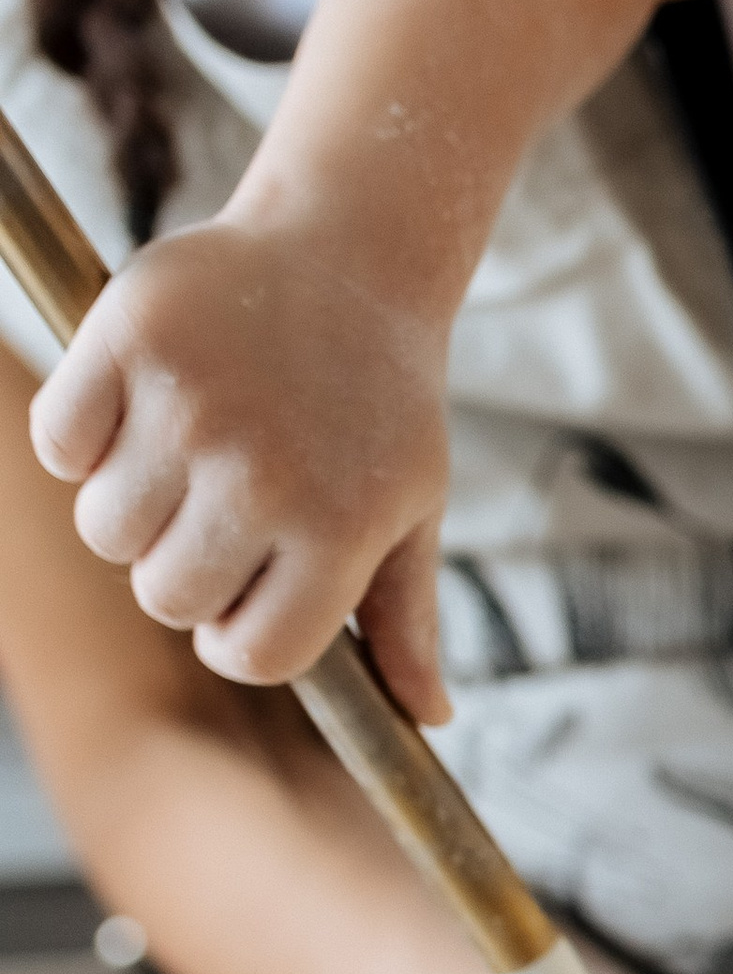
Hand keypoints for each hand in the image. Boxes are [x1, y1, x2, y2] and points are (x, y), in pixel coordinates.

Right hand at [27, 212, 454, 718]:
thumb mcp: (411, 505)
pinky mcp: (130, 337)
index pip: (249, 654)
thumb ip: (407, 619)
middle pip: (164, 596)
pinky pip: (60, 444)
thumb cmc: (380, 400)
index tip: (246, 591)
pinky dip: (81, 436)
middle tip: (218, 506)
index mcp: (339, 527)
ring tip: (183, 451)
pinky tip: (138, 404)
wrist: (352, 253)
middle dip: (182, 569)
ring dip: (129, 507)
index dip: (236, 635)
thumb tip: (431, 720)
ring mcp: (193, 404)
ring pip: (105, 530)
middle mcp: (264, 473)